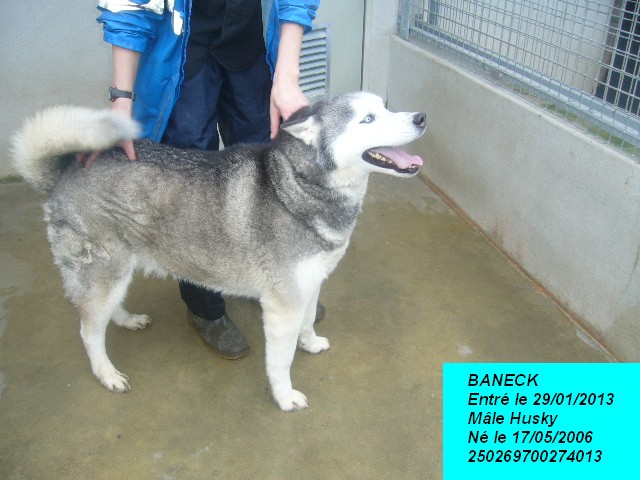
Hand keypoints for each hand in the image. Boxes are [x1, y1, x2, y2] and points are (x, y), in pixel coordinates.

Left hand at [74, 97, 135, 167]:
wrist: (122, 113)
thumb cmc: (124, 129)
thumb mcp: (127, 141)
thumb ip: (129, 151)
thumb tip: (134, 160)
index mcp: (104, 143)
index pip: (96, 153)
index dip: (91, 159)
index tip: (86, 166)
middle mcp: (98, 138)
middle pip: (88, 147)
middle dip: (82, 154)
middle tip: (78, 160)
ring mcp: (95, 131)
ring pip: (84, 139)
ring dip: (80, 145)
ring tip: (75, 151)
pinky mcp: (93, 123)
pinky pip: (86, 130)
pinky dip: (81, 133)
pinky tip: (75, 135)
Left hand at [269, 23, 306, 138]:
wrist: (287, 79)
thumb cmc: (278, 93)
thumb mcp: (273, 109)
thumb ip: (274, 124)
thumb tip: (273, 137)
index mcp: (289, 112)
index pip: (291, 130)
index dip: (289, 138)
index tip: (287, 144)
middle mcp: (299, 111)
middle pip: (299, 128)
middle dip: (296, 135)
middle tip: (293, 144)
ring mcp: (305, 109)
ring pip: (304, 124)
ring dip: (300, 129)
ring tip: (298, 136)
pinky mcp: (308, 107)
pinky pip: (306, 118)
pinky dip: (303, 123)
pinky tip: (301, 127)